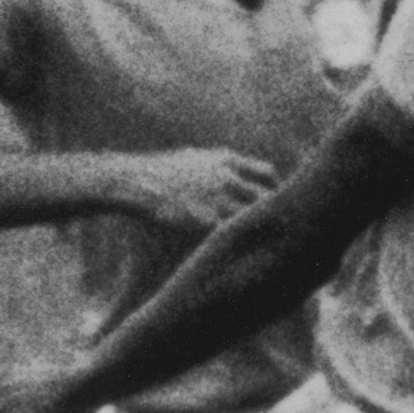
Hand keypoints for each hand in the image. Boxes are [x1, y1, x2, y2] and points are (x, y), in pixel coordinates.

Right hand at [103, 146, 282, 236]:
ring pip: (255, 217)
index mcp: (226, 160)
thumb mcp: (193, 158)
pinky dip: (243, 243)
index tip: (276, 204)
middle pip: (268, 196)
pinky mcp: (206, 221)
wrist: (135, 181)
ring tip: (270, 247)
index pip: (267, 173)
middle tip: (279, 230)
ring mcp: (219, 199)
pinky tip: (246, 254)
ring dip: (262, 231)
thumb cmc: (159, 172)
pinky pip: (234, 234)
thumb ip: (218, 164)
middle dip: (275, 213)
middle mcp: (228, 177)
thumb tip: (231, 169)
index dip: (275, 189)